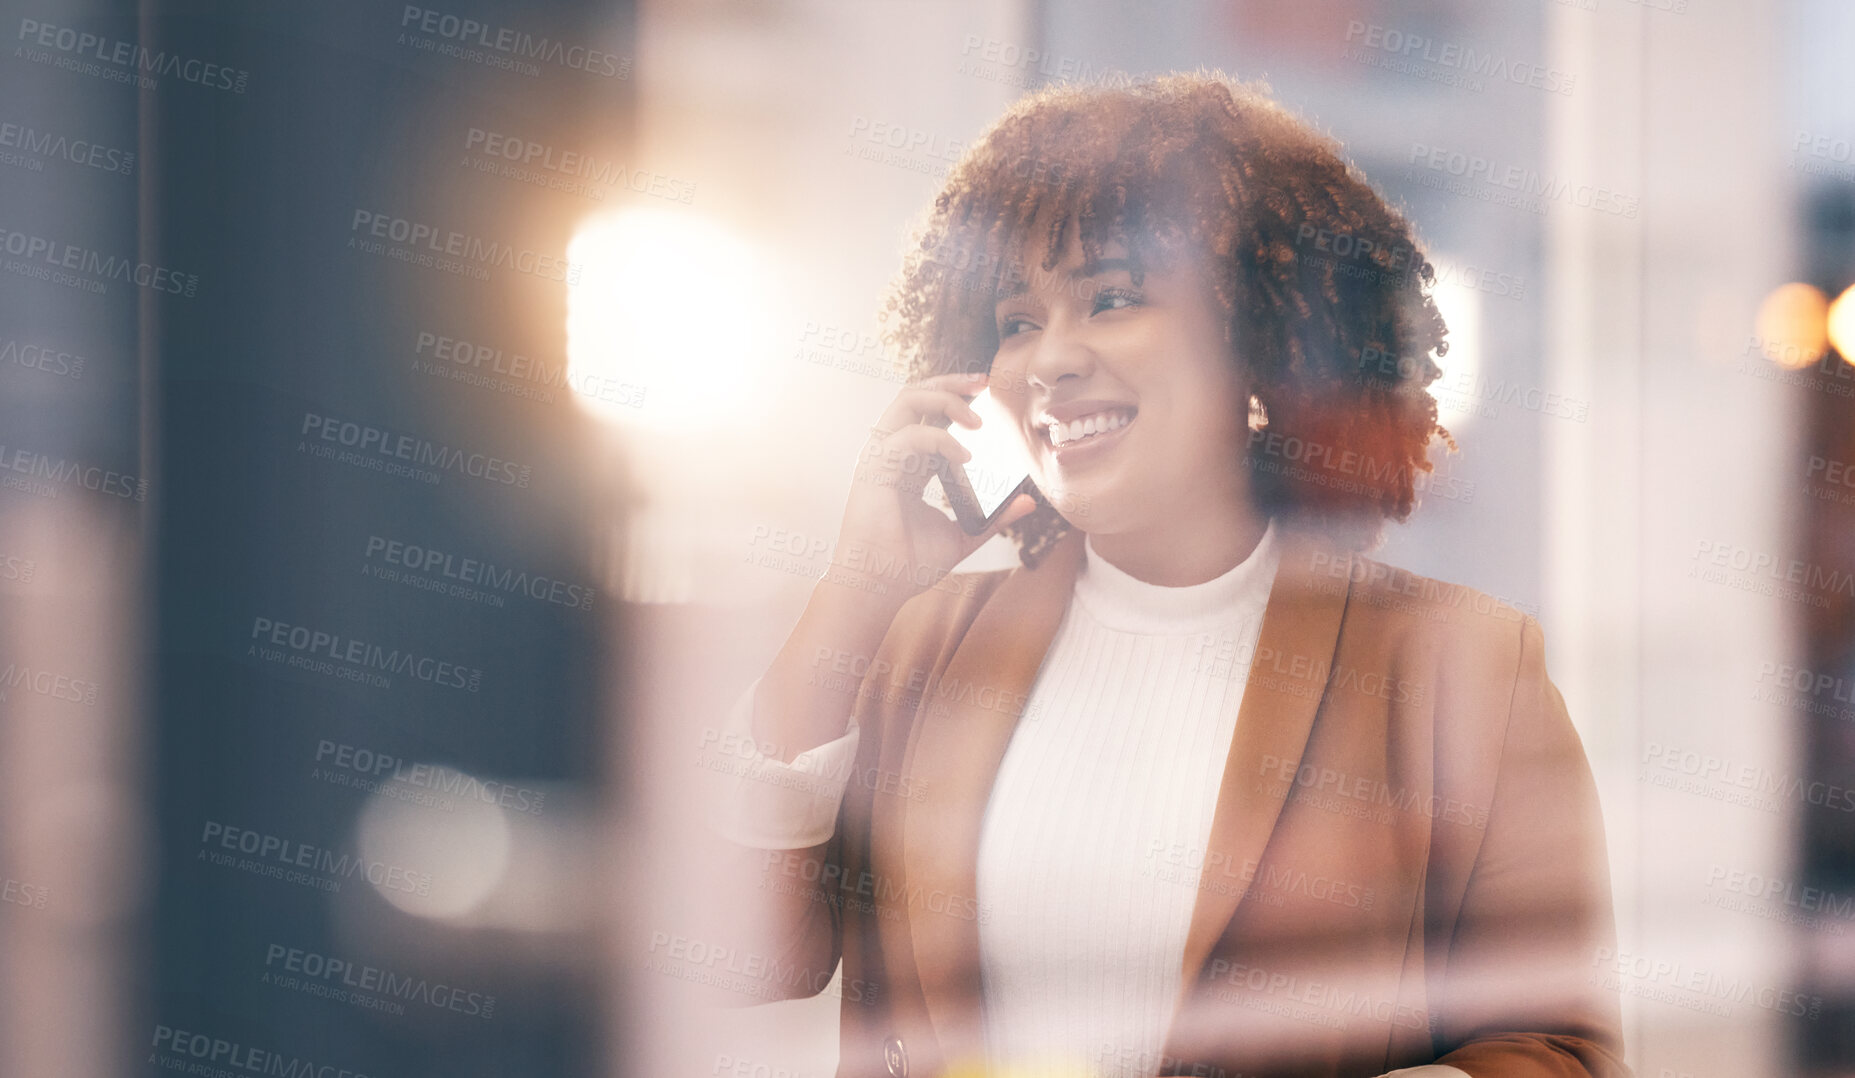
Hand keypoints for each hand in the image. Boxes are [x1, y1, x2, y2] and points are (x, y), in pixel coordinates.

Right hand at [829, 371, 1036, 603]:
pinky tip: (965, 455)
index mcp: (907, 464)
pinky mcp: (875, 469)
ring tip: (977, 419)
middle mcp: (890, 454)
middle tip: (985, 384)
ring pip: (906, 401)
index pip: (928, 415)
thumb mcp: (964, 535)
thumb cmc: (909, 565)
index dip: (956, 400)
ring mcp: (880, 458)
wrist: (879, 588)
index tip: (988, 396)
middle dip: (951, 383)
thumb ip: (994, 516)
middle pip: (914, 395)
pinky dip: (940, 439)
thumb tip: (1028, 502)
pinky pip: (909, 436)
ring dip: (945, 398)